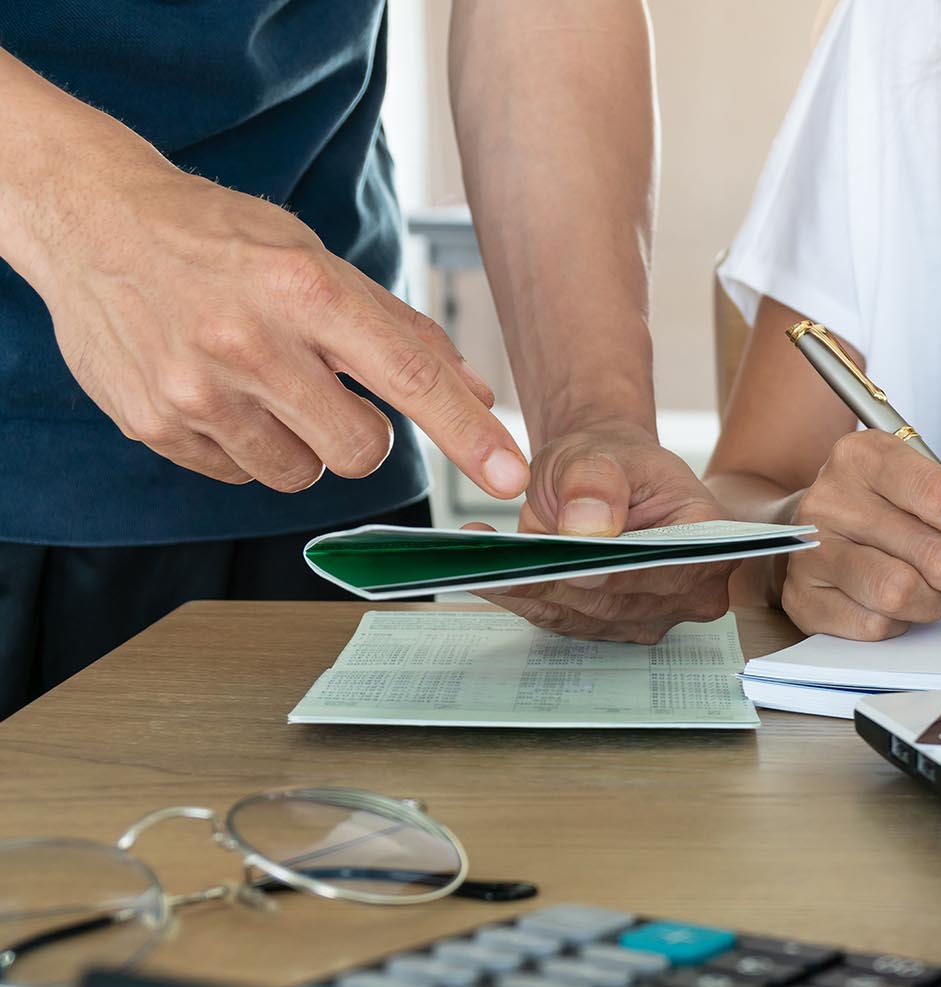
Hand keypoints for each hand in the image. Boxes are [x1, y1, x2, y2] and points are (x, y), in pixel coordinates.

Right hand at [27, 158, 526, 495]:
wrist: (92, 220)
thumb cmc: (219, 239)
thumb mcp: (315, 259)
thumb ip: (399, 330)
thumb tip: (477, 396)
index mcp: (303, 288)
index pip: (409, 376)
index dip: (468, 433)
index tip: (510, 474)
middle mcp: (249, 343)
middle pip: (359, 450)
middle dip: (363, 436)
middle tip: (331, 394)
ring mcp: (195, 390)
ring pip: (298, 475)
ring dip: (300, 444)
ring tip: (264, 386)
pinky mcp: (153, 425)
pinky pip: (236, 475)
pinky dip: (243, 446)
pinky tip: (218, 392)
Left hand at [475, 424, 733, 641]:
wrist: (603, 478)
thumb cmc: (613, 462)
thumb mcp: (601, 453)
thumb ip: (595, 483)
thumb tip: (586, 524)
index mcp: (711, 538)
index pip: (663, 567)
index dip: (615, 569)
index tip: (567, 563)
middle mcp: (692, 587)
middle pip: (620, 599)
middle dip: (560, 581)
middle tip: (505, 561)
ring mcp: (654, 614)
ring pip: (585, 616)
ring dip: (531, 591)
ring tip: (483, 561)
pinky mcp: (612, 627)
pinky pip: (562, 620)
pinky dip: (523, 598)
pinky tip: (488, 575)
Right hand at [781, 430, 940, 639]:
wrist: (816, 534)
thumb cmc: (892, 507)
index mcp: (868, 454)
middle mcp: (831, 496)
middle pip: (934, 552)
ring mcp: (812, 549)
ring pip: (904, 592)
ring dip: (937, 603)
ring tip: (935, 589)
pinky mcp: (803, 599)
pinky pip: (876, 625)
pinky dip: (901, 622)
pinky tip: (897, 604)